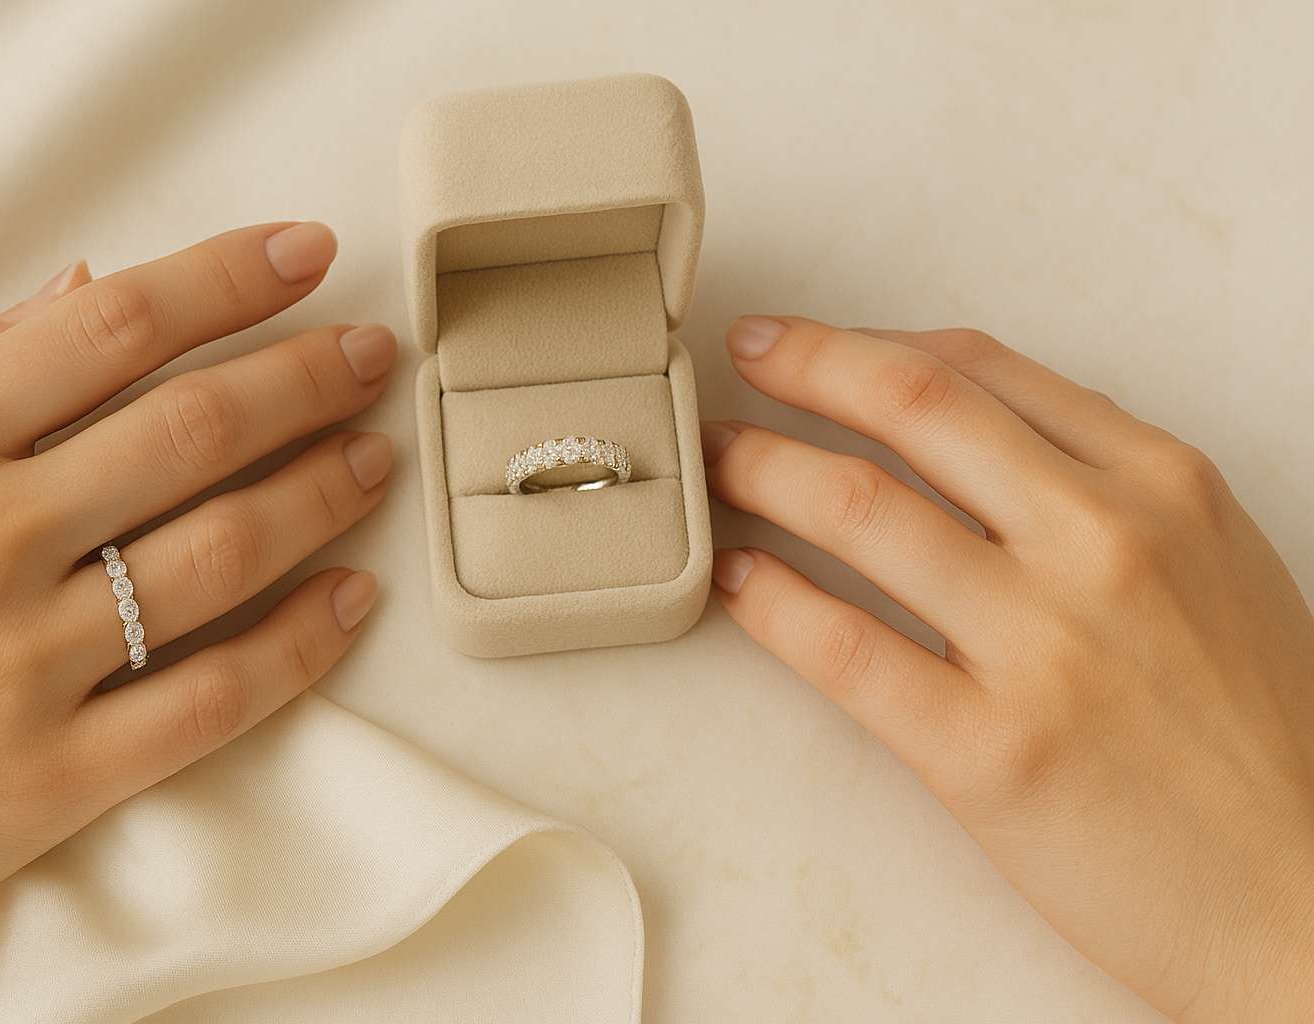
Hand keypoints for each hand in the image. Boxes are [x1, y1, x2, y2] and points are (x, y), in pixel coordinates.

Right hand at [0, 223, 395, 976]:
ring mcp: (25, 664)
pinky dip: (301, 645)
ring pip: (226, 553)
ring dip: (322, 492)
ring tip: (375, 458)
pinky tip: (352, 600)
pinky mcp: (50, 780)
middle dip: (310, 377)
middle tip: (373, 354)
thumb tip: (78, 286)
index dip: (230, 279)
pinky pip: (213, 700)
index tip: (306, 253)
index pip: (116, 328)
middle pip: (198, 429)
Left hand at [702, 316, 1313, 1021]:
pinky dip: (768, 600)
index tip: (802, 343)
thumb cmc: (1257, 735)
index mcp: (1159, 484)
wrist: (1302, 898)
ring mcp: (1042, 644)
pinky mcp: (988, 750)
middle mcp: (1101, 542)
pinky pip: (843, 647)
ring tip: (715, 464)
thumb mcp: (1212, 564)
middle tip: (736, 362)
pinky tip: (736, 579)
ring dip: (759, 469)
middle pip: (909, 406)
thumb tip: (965, 421)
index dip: (866, 343)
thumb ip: (1100, 484)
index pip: (979, 369)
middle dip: (800, 367)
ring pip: (856, 508)